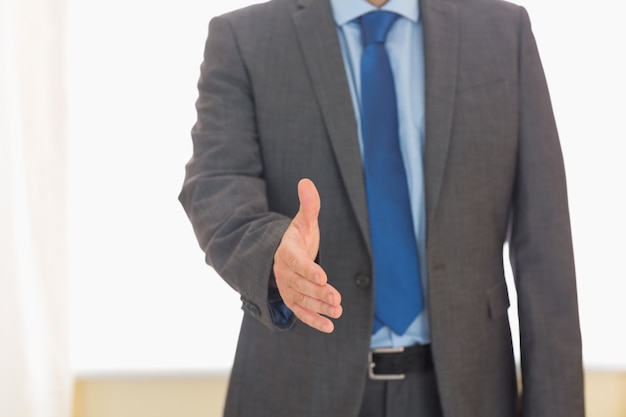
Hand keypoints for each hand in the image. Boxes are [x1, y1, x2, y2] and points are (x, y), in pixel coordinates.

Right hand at [273, 179, 342, 332]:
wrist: (285, 254)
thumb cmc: (299, 237)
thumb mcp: (304, 221)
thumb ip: (309, 205)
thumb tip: (306, 181)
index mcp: (287, 252)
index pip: (296, 263)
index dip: (309, 270)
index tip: (324, 277)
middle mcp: (284, 273)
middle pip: (300, 285)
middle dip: (318, 292)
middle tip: (336, 299)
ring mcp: (287, 288)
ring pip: (302, 300)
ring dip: (319, 307)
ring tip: (338, 310)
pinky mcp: (293, 301)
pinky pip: (301, 313)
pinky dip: (314, 321)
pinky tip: (330, 326)